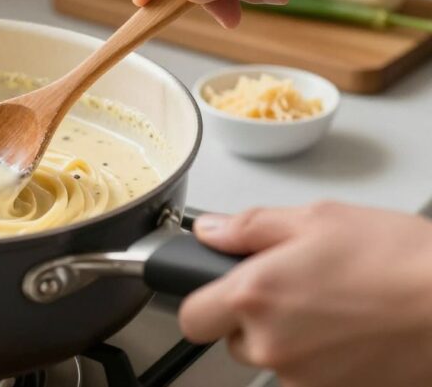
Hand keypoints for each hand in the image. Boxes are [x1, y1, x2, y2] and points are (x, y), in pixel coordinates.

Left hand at [180, 202, 431, 386]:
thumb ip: (250, 228)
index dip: (203, 300)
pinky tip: (353, 330)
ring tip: (334, 306)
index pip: (192, 316)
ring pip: (272, 358)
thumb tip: (212, 232)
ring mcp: (303, 377)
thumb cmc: (398, 259)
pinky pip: (308, 376)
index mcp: (254, 296)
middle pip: (233, 339)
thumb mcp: (317, 219)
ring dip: (290, 338)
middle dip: (253, 316)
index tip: (218, 289)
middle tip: (294, 287)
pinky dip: (322, 358)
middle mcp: (270, 344)